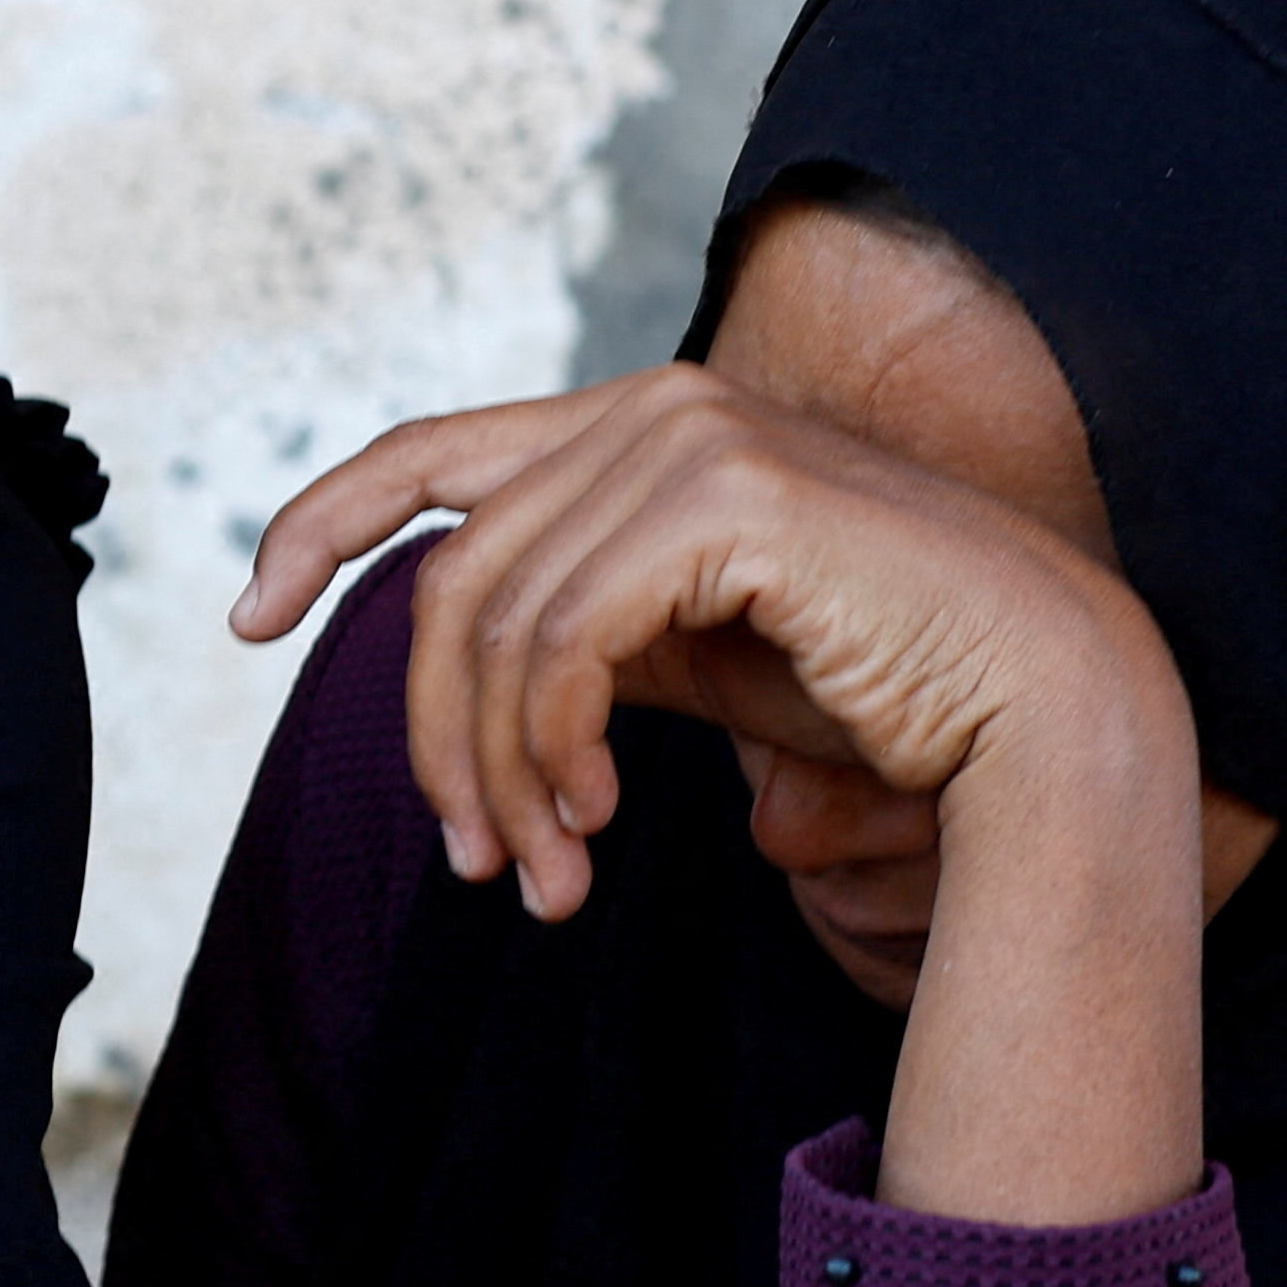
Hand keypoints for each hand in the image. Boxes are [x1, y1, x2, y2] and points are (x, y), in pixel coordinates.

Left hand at [230, 361, 1174, 929]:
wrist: (1042, 712)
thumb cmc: (880, 696)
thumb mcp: (691, 656)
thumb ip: (580, 631)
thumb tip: (462, 679)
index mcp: (640, 428)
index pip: (429, 455)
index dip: (317, 524)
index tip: (244, 616)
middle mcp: (656, 406)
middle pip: (449, 578)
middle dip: (438, 739)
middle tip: (479, 866)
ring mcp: (693, 436)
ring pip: (490, 620)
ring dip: (499, 775)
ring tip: (546, 879)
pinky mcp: (728, 496)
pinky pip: (561, 640)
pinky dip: (552, 748)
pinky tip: (599, 822)